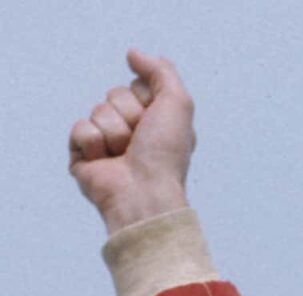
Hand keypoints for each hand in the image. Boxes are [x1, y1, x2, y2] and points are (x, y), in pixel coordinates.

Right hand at [69, 49, 195, 233]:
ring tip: (124, 154)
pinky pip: (79, 128)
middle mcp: (132, 129)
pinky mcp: (83, 154)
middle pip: (115, 95)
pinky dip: (93, 143)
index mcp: (155, 119)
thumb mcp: (178, 103)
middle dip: (129, 115)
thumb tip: (134, 53)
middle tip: (140, 140)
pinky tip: (106, 162)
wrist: (143, 190)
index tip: (157, 121)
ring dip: (114, 132)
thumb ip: (160, 71)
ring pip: (97, 111)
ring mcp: (106, 141)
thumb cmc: (165, 154)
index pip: (136, 86)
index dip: (146, 99)